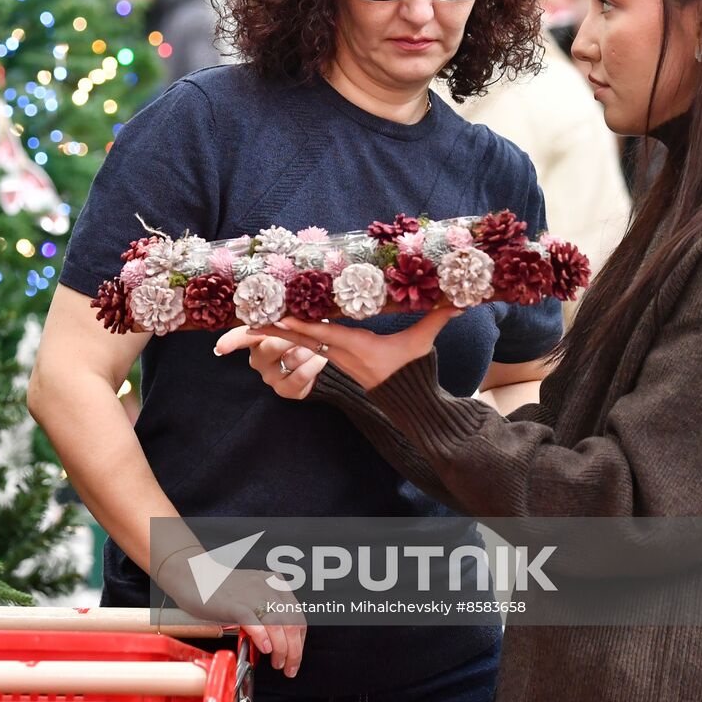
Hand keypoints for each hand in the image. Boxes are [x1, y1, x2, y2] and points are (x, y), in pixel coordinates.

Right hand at [155, 555, 307, 677]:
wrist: (192, 576)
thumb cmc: (219, 589)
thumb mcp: (252, 596)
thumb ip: (267, 612)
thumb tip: (279, 642)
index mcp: (274, 583)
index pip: (298, 617)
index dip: (299, 643)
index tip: (294, 658)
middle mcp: (266, 586)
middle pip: (291, 623)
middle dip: (293, 651)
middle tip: (288, 666)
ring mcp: (250, 593)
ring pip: (277, 624)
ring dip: (281, 649)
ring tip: (277, 662)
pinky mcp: (233, 602)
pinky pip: (253, 620)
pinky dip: (263, 636)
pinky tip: (265, 648)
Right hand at [211, 326, 326, 399]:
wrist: (316, 364)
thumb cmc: (300, 338)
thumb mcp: (293, 326)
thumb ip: (287, 319)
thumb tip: (288, 315)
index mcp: (256, 339)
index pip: (241, 338)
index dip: (231, 341)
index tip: (220, 347)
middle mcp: (258, 359)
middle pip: (271, 346)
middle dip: (293, 337)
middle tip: (308, 329)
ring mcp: (269, 377)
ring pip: (291, 359)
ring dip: (310, 349)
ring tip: (318, 344)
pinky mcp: (284, 390)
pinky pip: (302, 374)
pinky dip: (315, 364)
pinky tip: (321, 358)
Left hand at [215, 309, 459, 391]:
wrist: (407, 402)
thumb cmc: (413, 370)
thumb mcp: (424, 343)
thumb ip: (437, 318)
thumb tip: (461, 299)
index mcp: (356, 347)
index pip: (324, 334)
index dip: (302, 324)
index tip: (279, 315)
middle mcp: (338, 351)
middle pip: (298, 338)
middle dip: (270, 330)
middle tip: (239, 322)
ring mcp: (332, 355)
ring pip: (295, 341)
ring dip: (270, 332)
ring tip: (240, 325)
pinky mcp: (332, 356)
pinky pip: (301, 343)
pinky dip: (284, 333)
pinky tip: (266, 326)